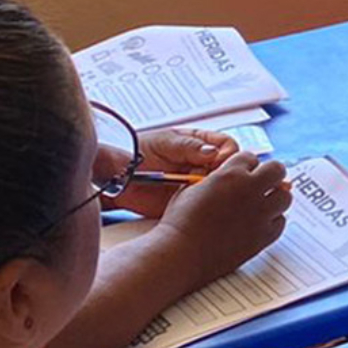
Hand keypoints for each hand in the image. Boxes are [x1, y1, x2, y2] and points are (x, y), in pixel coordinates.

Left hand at [109, 128, 241, 220]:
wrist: (118, 176)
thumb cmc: (138, 151)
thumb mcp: (164, 142)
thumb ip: (188, 146)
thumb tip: (213, 152)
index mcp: (200, 143)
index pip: (227, 146)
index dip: (228, 154)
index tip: (219, 161)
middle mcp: (203, 164)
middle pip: (229, 168)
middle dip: (224, 174)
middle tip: (209, 178)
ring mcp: (198, 184)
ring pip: (221, 188)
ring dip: (215, 190)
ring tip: (197, 190)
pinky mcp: (190, 202)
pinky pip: (205, 204)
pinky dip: (206, 205)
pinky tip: (196, 203)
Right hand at [149, 151, 289, 284]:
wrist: (182, 252)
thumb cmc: (180, 222)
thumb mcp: (191, 188)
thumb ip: (214, 177)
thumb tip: (224, 174)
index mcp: (231, 173)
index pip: (252, 158)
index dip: (246, 165)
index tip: (243, 173)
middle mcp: (250, 189)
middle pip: (277, 170)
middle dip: (270, 174)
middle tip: (262, 183)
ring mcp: (260, 213)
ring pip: (285, 196)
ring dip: (275, 197)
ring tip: (263, 203)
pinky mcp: (263, 236)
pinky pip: (281, 222)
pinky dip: (273, 221)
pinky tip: (261, 222)